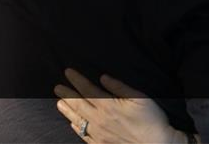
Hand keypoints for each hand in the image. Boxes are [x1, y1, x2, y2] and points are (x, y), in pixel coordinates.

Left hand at [55, 69, 185, 143]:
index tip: (67, 72)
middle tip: (57, 88)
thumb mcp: (138, 98)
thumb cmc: (151, 120)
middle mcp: (99, 120)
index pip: (87, 89)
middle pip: (78, 105)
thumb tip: (103, 77)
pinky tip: (73, 124)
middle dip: (67, 95)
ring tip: (59, 104)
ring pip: (78, 120)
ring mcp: (99, 134)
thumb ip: (119, 87)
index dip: (76, 80)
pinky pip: (84, 135)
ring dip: (67, 111)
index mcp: (108, 105)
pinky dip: (76, 128)